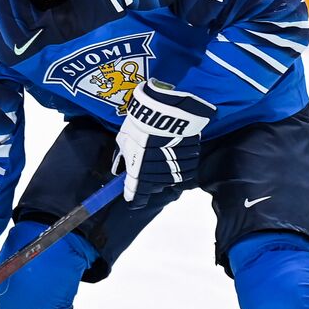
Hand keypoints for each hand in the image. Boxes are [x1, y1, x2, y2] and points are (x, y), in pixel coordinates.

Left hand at [112, 79, 215, 201]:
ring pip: (172, 179)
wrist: (163, 108)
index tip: (134, 200)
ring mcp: (174, 167)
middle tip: (149, 173)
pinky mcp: (189, 158)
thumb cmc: (139, 123)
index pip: (137, 194)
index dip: (136, 199)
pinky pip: (187, 169)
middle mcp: (156, 173)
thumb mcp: (124, 140)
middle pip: (155, 187)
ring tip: (164, 161)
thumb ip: (123, 157)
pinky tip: (178, 157)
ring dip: (168, 174)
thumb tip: (119, 168)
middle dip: (151, 182)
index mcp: (138, 172)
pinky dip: (182, 166)